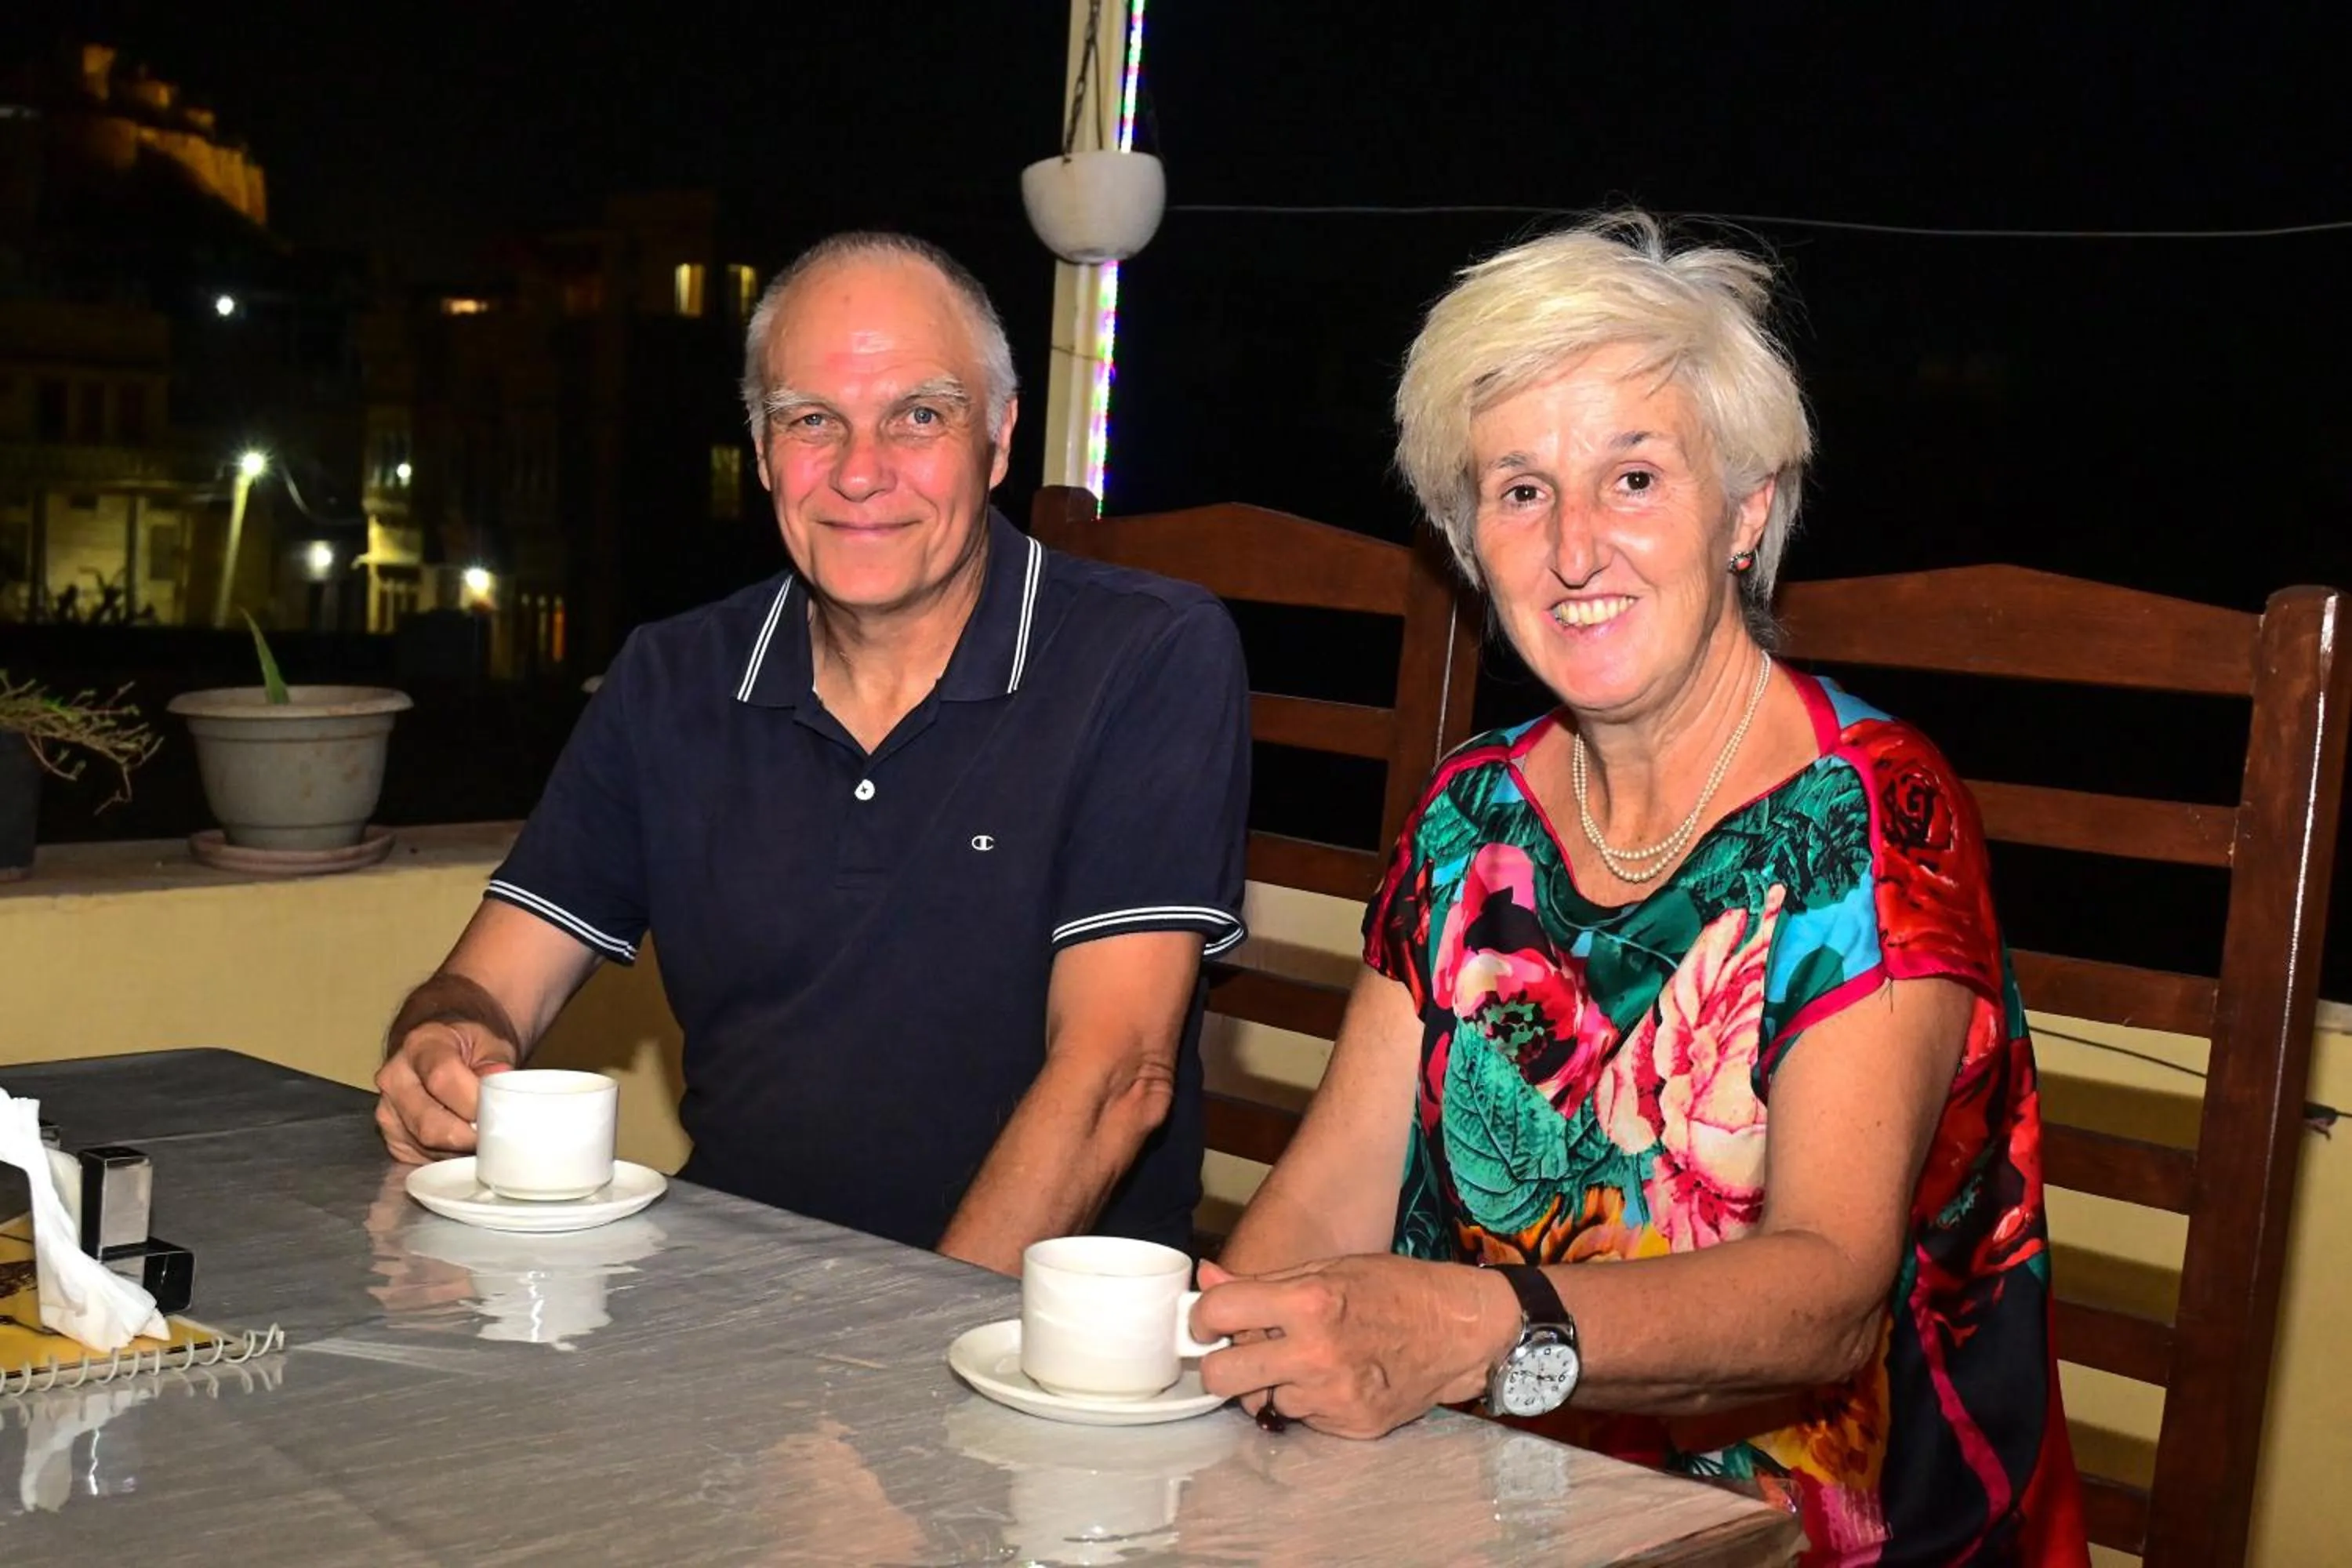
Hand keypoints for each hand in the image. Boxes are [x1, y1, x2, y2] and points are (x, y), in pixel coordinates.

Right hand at [373, 1021, 516, 1162]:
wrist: (444, 1053)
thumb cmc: (469, 1048)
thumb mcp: (489, 1043)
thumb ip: (495, 1064)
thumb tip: (498, 1084)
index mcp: (420, 1045)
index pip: (442, 1079)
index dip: (472, 1102)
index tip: (496, 1113)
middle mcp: (395, 1078)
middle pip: (430, 1123)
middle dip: (468, 1137)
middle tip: (494, 1135)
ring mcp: (388, 1110)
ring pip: (426, 1146)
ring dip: (460, 1149)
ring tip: (480, 1136)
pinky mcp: (391, 1137)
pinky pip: (421, 1158)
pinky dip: (448, 1157)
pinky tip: (462, 1143)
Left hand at [1189, 1254, 1517, 1439]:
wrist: (1460, 1331)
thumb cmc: (1396, 1289)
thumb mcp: (1329, 1269)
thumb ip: (1263, 1282)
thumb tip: (1208, 1278)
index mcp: (1309, 1302)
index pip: (1220, 1312)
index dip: (1203, 1317)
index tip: (1207, 1322)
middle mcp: (1317, 1354)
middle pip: (1223, 1376)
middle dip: (1219, 1365)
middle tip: (1235, 1353)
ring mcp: (1334, 1396)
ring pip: (1261, 1401)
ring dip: (1269, 1384)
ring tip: (1301, 1361)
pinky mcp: (1351, 1427)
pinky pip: (1302, 1418)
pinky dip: (1306, 1401)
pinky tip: (1331, 1378)